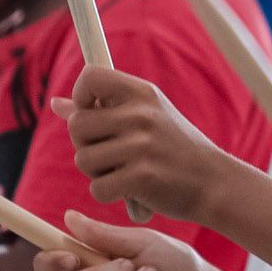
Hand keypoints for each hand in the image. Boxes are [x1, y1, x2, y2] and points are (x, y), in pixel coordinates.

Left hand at [55, 66, 252, 222]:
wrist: (215, 182)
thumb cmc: (176, 149)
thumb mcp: (147, 117)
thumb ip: (103, 108)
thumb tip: (56, 103)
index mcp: (142, 93)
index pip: (91, 76)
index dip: (81, 95)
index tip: (91, 113)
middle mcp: (141, 114)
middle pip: (77, 124)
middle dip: (84, 144)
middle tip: (108, 154)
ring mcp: (141, 145)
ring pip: (83, 159)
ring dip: (96, 173)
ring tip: (122, 172)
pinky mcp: (142, 176)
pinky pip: (97, 188)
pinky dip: (108, 194)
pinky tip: (129, 191)